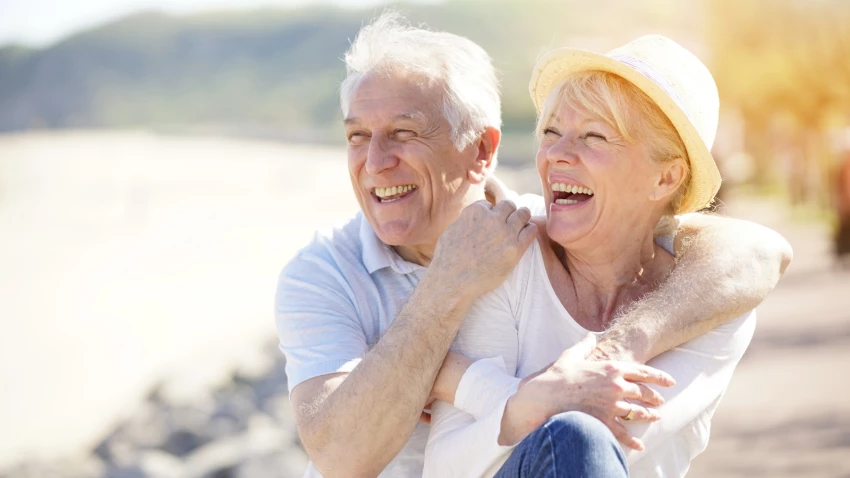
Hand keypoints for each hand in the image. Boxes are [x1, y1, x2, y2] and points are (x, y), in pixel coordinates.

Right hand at [430, 200, 536, 299]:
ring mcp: (505, 233)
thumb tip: (474, 216)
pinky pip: (531, 231)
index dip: (490, 214)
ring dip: (522, 219)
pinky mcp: (515, 249)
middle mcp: (492, 219)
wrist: (453, 281)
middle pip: (509, 205)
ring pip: (524, 214)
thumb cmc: (448, 258)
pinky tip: (525, 236)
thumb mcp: (452, 229)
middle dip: (508, 212)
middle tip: (507, 223)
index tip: (489, 224)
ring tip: (519, 227)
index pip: (489, 204)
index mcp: (475, 211)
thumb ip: (466, 219)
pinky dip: (529, 230)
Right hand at [506, 334, 674, 449]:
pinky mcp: (604, 422)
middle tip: (660, 400)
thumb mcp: (571, 355)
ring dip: (649, 416)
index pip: (643, 372)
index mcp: (611, 368)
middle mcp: (616, 386)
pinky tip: (639, 444)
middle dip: (655, 397)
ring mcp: (611, 406)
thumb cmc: (558, 375)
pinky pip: (624, 433)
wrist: (545, 396)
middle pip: (644, 392)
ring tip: (655, 417)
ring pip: (639, 413)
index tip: (670, 382)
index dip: (660, 377)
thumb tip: (590, 336)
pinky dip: (633, 440)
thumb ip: (585, 345)